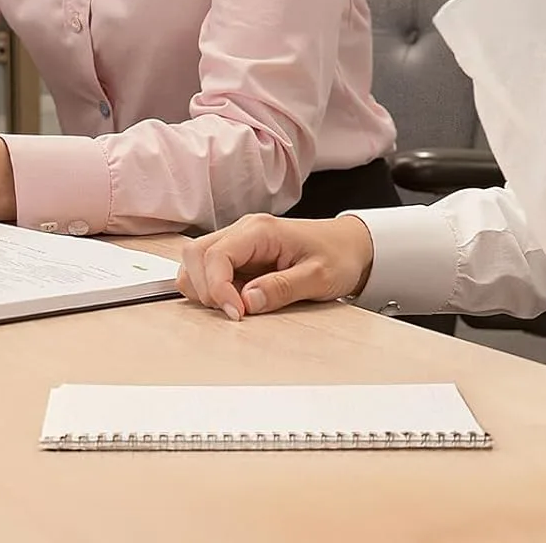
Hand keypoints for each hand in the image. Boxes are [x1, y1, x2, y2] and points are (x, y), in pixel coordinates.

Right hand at [176, 213, 374, 318]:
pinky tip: (236, 301)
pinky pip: (208, 270)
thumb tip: (247, 301)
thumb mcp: (318, 277)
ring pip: (196, 261)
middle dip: (204, 288)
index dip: (217, 288)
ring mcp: (238, 242)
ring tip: (235, 307)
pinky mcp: (238, 256)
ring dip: (204, 288)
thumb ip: (282, 288)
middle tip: (234, 313)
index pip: (216, 254)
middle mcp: (242, 231)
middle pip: (195, 253)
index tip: (237, 314)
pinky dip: (212, 289)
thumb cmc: (337, 256)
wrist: (350, 246)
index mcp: (260, 230)